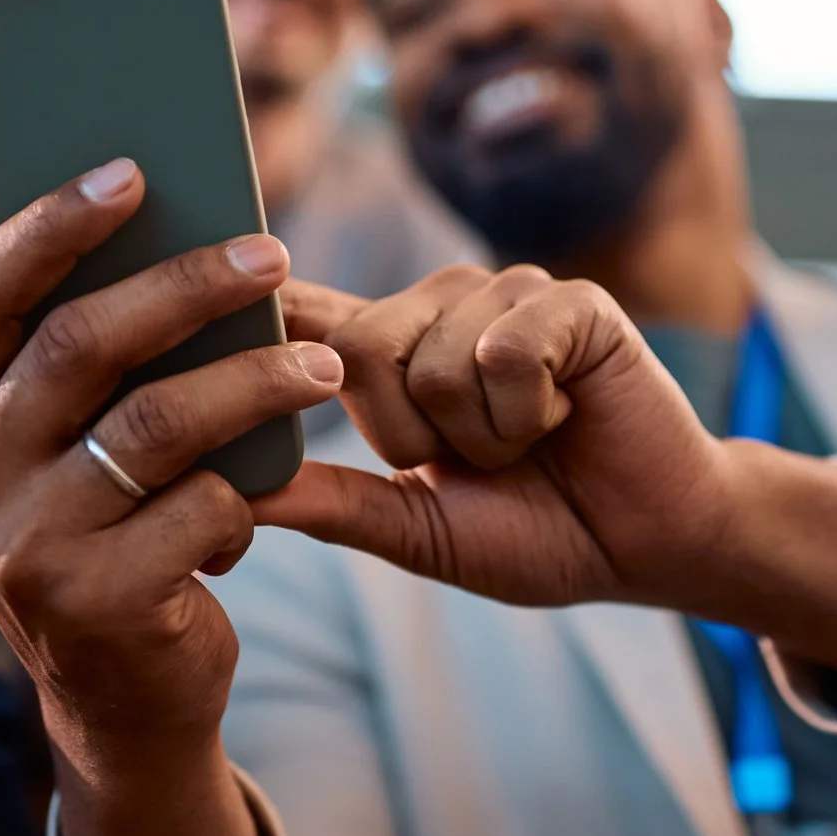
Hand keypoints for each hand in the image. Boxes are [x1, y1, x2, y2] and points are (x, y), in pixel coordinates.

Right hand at [0, 157, 341, 753]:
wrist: (120, 694)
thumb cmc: (80, 533)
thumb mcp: (9, 455)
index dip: (51, 225)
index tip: (132, 172)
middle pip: (78, 343)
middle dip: (187, 288)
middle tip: (272, 255)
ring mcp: (22, 549)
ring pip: (156, 423)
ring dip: (252, 381)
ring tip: (320, 364)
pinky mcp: (96, 605)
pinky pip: (200, 507)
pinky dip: (247, 495)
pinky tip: (265, 494)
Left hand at [262, 267, 836, 691]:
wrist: (650, 542)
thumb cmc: (537, 532)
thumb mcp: (414, 528)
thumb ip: (329, 502)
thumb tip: (232, 487)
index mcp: (391, 353)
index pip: (299, 316)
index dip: (250, 310)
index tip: (186, 300)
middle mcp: (439, 306)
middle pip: (355, 348)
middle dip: (406, 435)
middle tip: (472, 459)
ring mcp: (504, 293)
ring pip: (432, 358)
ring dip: (481, 435)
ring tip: (529, 440)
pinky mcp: (566, 299)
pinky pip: (503, 351)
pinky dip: (531, 411)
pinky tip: (567, 414)